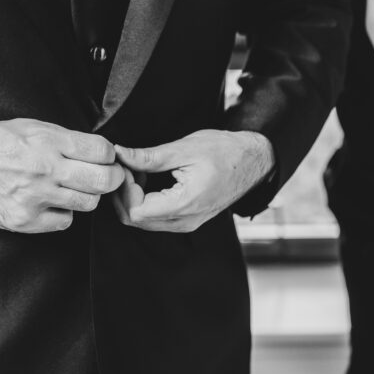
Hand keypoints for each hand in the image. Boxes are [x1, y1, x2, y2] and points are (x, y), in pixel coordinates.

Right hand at [0, 119, 123, 232]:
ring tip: (74, 188)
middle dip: (112, 178)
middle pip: (103, 181)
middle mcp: (43, 169)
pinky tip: (52, 203)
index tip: (107, 157)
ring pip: (88, 203)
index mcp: (46, 141)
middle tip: (109, 176)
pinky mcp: (25, 220)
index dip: (110, 154)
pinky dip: (63, 213)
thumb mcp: (29, 127)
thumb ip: (63, 139)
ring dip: (87, 196)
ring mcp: (34, 197)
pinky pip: (64, 221)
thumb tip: (97, 150)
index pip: (101, 151)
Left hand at [112, 129, 273, 232]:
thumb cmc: (225, 152)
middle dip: (123, 194)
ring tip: (137, 170)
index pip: (136, 212)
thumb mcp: (184, 149)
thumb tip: (120, 155)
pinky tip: (147, 178)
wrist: (253, 162)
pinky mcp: (186, 219)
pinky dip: (144, 200)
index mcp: (185, 205)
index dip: (124, 191)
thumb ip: (149, 156)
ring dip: (132, 197)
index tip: (126, 167)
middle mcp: (185, 221)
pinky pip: (155, 218)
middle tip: (126, 167)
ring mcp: (186, 223)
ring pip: (143, 221)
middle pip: (135, 220)